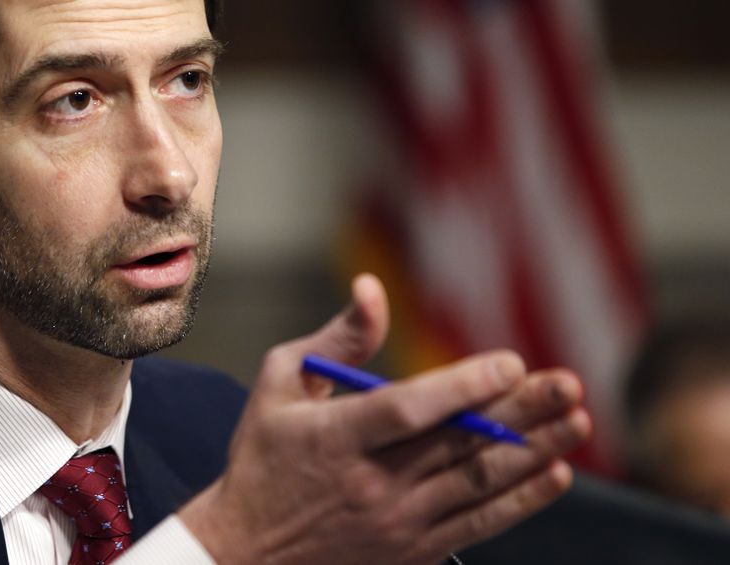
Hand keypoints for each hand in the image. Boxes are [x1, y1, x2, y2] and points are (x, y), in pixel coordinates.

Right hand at [179, 274, 590, 564]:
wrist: (249, 552)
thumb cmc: (263, 455)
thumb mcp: (280, 383)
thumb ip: (337, 339)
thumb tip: (373, 288)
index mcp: (335, 438)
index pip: (407, 410)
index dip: (462, 387)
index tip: (510, 362)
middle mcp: (372, 484)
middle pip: (458, 444)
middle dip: (520, 411)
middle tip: (569, 383)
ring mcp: (398, 523)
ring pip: (478, 483)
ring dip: (534, 451)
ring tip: (577, 420)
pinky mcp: (414, 551)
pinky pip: (480, 524)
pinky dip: (522, 500)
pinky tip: (555, 472)